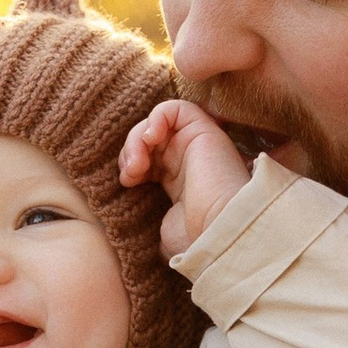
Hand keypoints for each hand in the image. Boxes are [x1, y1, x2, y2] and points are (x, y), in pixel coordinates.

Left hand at [119, 97, 252, 259]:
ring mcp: (197, 145)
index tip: (129, 184)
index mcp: (180, 182)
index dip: (131, 165)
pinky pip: (175, 108)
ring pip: (158, 122)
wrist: (218, 234)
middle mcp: (189, 160)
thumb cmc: (196, 240)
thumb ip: (152, 219)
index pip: (149, 158)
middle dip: (131, 151)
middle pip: (150, 138)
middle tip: (130, 174)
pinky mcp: (204, 131)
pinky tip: (152, 139)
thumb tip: (136, 222)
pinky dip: (156, 118)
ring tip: (138, 163)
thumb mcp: (163, 232)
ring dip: (138, 137)